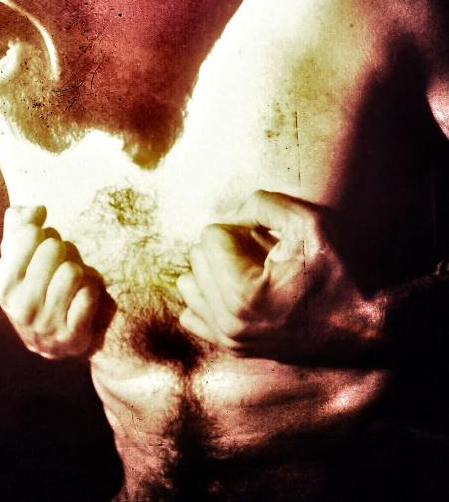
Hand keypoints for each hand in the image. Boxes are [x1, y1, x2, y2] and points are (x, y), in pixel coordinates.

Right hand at [0, 205, 108, 358]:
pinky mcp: (72, 337)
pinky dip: (92, 289)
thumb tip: (36, 209)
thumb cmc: (39, 286)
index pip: (29, 234)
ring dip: (79, 271)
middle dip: (63, 251)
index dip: (43, 233)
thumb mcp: (20, 258)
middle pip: (54, 248)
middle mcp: (19, 307)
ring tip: (72, 284)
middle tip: (59, 267)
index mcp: (1, 284)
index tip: (42, 247)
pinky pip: (90, 293)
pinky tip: (82, 300)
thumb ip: (20, 226)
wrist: (56, 340)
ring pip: (72, 271)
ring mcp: (45, 325)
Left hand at [177, 191, 381, 360]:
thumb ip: (261, 204)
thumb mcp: (308, 223)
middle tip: (266, 260)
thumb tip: (231, 216)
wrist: (362, 327)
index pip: (211, 236)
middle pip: (199, 256)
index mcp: (243, 296)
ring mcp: (229, 340)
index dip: (243, 230)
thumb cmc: (336, 273)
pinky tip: (243, 295)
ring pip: (191, 281)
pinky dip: (212, 297)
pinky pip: (192, 311)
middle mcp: (229, 324)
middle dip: (230, 250)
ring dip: (219, 272)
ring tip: (257, 277)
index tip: (271, 245)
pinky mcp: (231, 348)